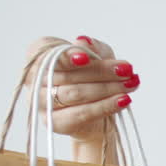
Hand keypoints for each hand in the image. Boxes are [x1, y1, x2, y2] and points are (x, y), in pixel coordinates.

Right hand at [22, 35, 139, 144]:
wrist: (97, 112)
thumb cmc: (94, 77)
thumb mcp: (98, 56)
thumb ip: (92, 47)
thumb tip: (83, 42)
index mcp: (39, 55)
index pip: (48, 52)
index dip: (66, 56)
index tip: (87, 57)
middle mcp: (34, 78)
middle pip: (67, 74)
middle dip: (101, 72)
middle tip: (127, 71)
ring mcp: (41, 101)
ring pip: (74, 93)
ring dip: (107, 88)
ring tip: (130, 84)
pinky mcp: (54, 122)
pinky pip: (81, 114)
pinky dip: (105, 106)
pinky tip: (123, 100)